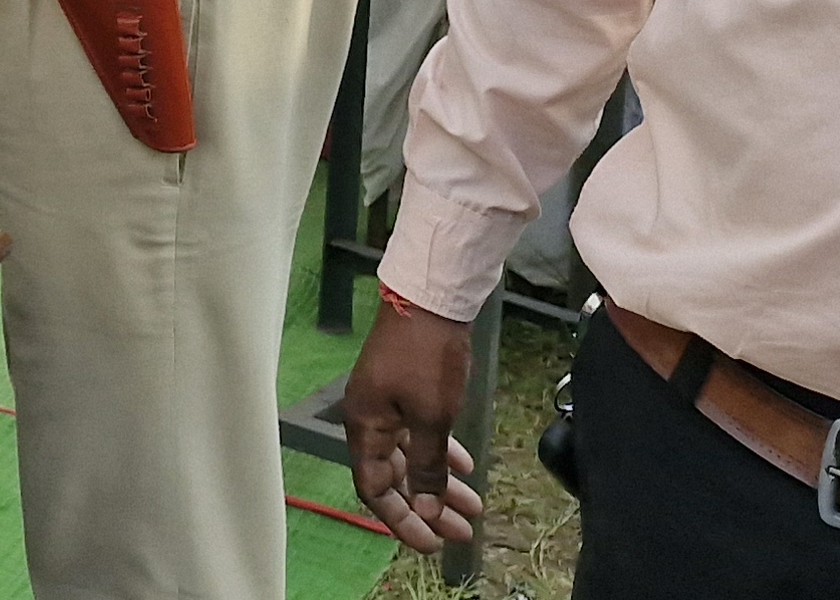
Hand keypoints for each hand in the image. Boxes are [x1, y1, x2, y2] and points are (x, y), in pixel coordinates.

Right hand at [339, 302, 487, 550]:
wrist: (432, 298)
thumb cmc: (427, 358)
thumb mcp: (431, 417)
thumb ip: (429, 467)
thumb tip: (426, 510)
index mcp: (366, 427)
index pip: (375, 488)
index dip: (401, 519)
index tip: (432, 542)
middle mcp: (370, 419)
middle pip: (396, 477)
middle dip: (429, 506)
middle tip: (462, 532)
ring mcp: (387, 403)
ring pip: (412, 456)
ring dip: (440, 482)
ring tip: (473, 505)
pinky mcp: (405, 389)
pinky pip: (419, 433)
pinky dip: (441, 452)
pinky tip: (466, 464)